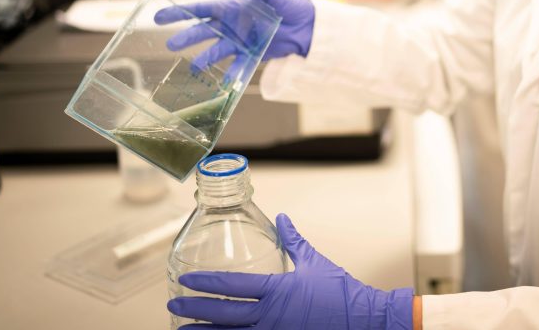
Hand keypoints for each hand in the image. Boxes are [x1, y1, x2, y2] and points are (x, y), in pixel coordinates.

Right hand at [154, 0, 314, 80]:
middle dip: (187, 37)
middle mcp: (231, 25)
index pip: (201, 8)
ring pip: (217, 50)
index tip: (159, 17)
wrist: (307, 27)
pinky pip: (238, 65)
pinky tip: (225, 83)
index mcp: (232, 7)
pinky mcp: (251, 54)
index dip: (180, 12)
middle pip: (204, 31)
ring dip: (205, 59)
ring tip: (194, 68)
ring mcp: (239, 41)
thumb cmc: (290, 6)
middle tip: (170, 45)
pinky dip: (232, 74)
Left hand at [168, 213, 413, 329]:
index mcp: (278, 290)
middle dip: (195, 311)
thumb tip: (282, 219)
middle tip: (173, 307)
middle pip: (223, 315)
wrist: (364, 319)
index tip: (187, 279)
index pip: (233, 285)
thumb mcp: (315, 261)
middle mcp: (271, 316)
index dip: (206, 282)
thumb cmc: (341, 292)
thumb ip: (294, 240)